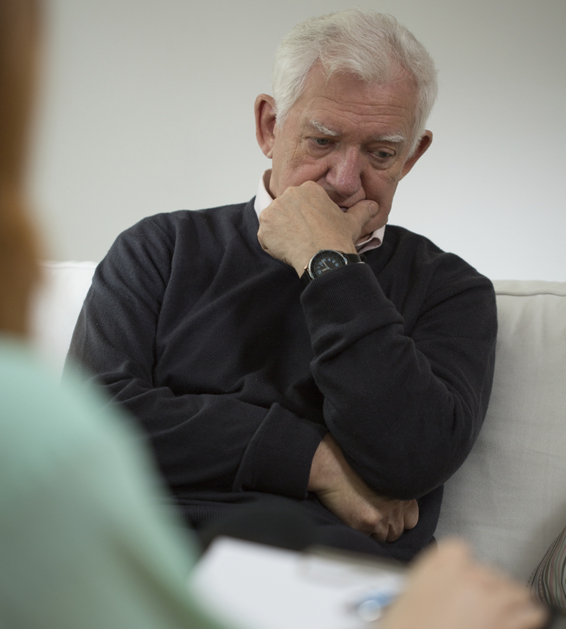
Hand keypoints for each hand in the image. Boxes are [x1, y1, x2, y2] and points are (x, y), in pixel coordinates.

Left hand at [257, 181, 378, 275]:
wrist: (324, 256)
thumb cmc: (337, 238)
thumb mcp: (353, 221)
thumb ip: (362, 210)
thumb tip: (373, 205)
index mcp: (307, 189)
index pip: (300, 201)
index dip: (306, 217)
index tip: (313, 228)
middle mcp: (287, 195)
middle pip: (286, 210)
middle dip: (292, 223)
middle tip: (305, 238)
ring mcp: (273, 211)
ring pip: (275, 223)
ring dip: (282, 233)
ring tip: (297, 245)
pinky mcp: (264, 229)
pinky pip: (266, 238)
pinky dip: (274, 246)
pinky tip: (288, 251)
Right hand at [308, 435, 418, 541]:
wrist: (331, 466)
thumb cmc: (351, 466)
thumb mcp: (379, 475)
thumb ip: (392, 492)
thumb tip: (395, 509)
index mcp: (402, 491)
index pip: (411, 518)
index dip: (398, 518)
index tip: (388, 515)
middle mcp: (396, 505)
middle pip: (398, 530)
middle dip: (387, 527)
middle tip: (373, 517)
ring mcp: (382, 516)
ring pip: (384, 537)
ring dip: (374, 531)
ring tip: (360, 514)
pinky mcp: (366, 524)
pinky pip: (367, 538)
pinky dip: (360, 531)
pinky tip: (352, 515)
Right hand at [380, 540, 547, 628]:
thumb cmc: (407, 625)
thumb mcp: (408, 593)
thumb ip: (430, 578)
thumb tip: (440, 584)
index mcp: (442, 563)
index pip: (460, 549)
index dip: (462, 565)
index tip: (460, 577)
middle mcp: (470, 575)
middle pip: (490, 570)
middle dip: (487, 586)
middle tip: (477, 604)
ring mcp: (492, 598)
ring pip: (515, 589)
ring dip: (510, 599)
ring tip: (501, 611)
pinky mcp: (508, 622)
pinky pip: (532, 611)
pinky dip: (528, 615)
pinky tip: (520, 621)